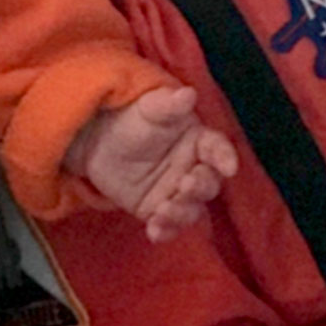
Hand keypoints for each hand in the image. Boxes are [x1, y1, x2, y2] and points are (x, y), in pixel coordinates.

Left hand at [63, 85, 237, 242]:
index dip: (225, 158)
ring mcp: (176, 193)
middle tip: (184, 184)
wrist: (97, 140)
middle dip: (200, 187)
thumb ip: (168, 104)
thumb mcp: (148, 108)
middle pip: (208, 184)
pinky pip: (168, 226)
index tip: (228, 167)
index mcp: (198, 142)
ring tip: (163, 209)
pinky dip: (164, 231)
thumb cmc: (131, 118)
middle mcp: (193, 170)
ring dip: (182, 213)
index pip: (218, 150)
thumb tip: (188, 94)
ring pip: (191, 209)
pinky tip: (153, 231)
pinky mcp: (157, 211)